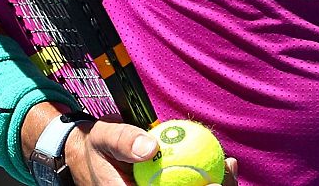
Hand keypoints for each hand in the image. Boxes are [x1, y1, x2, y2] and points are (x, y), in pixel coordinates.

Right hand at [62, 120, 238, 184]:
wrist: (88, 152)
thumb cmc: (97, 144)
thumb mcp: (104, 137)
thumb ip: (124, 141)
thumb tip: (150, 149)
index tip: (211, 185)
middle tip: (225, 178)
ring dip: (215, 184)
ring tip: (230, 166)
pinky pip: (189, 184)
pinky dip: (210, 176)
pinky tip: (228, 163)